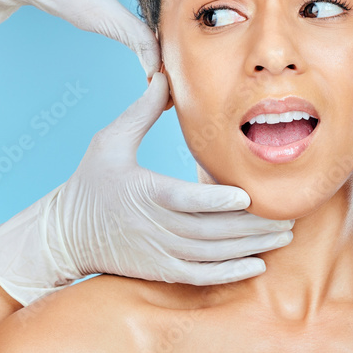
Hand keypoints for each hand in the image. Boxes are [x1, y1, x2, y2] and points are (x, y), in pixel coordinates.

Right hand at [0, 72, 294, 304]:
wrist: (64, 236)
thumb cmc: (89, 183)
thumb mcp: (109, 141)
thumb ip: (141, 110)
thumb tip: (165, 75)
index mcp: (144, 192)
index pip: (185, 199)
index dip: (216, 201)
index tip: (247, 197)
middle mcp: (155, 226)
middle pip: (210, 230)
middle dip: (253, 226)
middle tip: (289, 214)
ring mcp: (159, 252)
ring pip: (212, 254)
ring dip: (250, 247)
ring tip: (285, 235)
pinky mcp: (160, 270)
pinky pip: (200, 277)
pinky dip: (229, 273)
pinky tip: (257, 265)